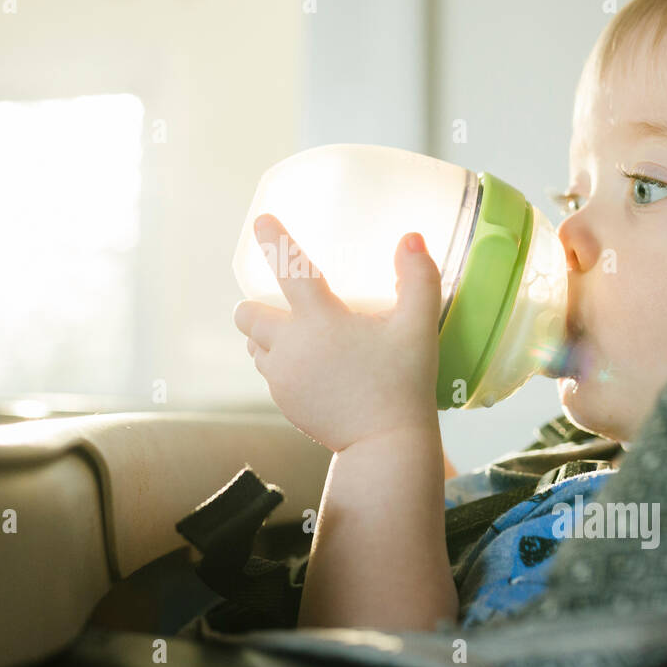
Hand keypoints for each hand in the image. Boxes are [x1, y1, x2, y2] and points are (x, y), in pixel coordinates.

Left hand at [233, 213, 441, 452]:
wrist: (385, 446)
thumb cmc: (404, 384)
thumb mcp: (418, 328)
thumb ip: (418, 279)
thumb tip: (410, 239)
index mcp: (319, 320)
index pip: (289, 268)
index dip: (273, 239)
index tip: (260, 221)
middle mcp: (290, 346)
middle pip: (247, 313)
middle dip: (256, 304)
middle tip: (284, 303)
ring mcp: (281, 377)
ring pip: (252, 344)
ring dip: (265, 334)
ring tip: (297, 335)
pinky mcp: (283, 402)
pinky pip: (268, 372)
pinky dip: (278, 363)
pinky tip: (309, 367)